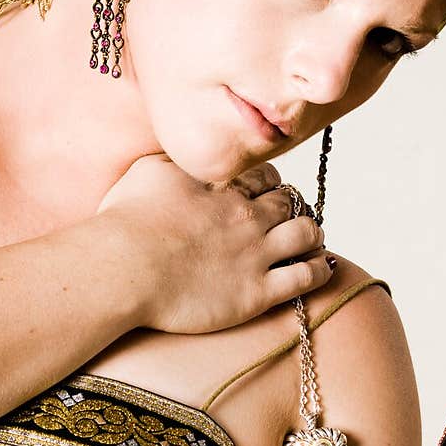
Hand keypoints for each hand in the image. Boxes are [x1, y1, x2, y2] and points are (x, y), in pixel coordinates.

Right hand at [94, 153, 331, 333]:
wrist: (124, 267)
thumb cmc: (124, 222)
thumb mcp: (148, 172)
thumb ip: (174, 162)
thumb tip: (184, 153)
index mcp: (223, 188)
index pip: (265, 177)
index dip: (270, 183)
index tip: (267, 192)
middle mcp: (246, 216)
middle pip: (289, 203)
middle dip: (293, 207)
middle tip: (291, 217)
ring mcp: (255, 254)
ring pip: (306, 234)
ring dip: (312, 233)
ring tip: (312, 239)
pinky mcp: (256, 293)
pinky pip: (304, 277)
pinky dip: (318, 269)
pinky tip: (321, 268)